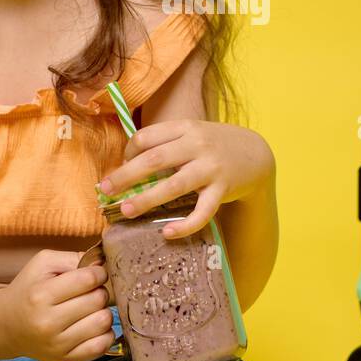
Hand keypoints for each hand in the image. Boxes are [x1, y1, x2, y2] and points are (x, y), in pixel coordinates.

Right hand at [0, 250, 116, 360]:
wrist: (6, 326)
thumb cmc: (28, 289)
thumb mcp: (43, 264)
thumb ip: (73, 258)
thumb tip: (102, 264)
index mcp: (41, 295)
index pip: (87, 279)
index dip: (98, 273)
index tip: (95, 274)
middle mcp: (48, 323)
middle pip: (98, 300)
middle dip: (99, 291)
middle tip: (89, 292)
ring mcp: (57, 344)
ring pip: (103, 322)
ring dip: (103, 312)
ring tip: (91, 309)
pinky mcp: (66, 360)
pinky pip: (102, 346)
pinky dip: (105, 334)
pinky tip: (93, 326)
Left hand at [95, 120, 273, 239]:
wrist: (257, 153)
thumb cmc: (215, 145)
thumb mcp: (193, 133)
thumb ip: (166, 143)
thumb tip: (128, 164)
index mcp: (185, 127)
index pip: (147, 137)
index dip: (128, 152)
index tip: (120, 166)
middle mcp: (197, 145)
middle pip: (154, 160)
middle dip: (125, 176)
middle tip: (104, 190)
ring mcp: (211, 168)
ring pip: (174, 186)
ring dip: (146, 199)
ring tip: (126, 210)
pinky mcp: (224, 189)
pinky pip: (202, 211)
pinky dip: (184, 224)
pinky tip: (167, 233)